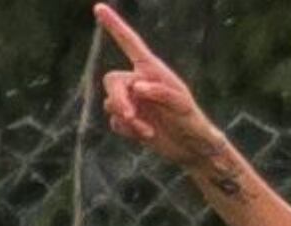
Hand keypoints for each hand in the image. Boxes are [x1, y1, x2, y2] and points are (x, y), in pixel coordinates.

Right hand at [94, 3, 223, 166]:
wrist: (191, 147)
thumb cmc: (191, 120)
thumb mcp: (183, 105)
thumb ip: (162, 93)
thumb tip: (138, 87)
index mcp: (151, 70)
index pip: (130, 44)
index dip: (115, 26)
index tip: (99, 8)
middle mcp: (138, 82)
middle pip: (112, 81)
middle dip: (118, 98)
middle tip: (130, 115)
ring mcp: (132, 101)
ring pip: (111, 104)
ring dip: (127, 118)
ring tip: (147, 130)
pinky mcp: (129, 121)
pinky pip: (116, 122)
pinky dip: (128, 130)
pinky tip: (146, 134)